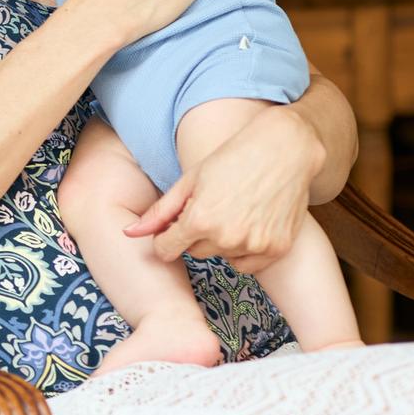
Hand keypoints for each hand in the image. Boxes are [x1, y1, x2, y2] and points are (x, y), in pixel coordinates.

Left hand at [123, 106, 323, 272]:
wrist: (284, 149)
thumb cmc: (233, 157)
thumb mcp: (190, 180)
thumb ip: (159, 212)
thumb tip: (129, 233)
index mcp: (199, 220)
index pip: (166, 249)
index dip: (167, 238)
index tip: (175, 227)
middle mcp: (226, 238)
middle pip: (196, 252)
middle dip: (197, 234)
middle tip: (213, 206)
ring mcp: (254, 245)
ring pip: (223, 257)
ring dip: (223, 241)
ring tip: (235, 209)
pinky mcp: (276, 249)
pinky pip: (248, 265)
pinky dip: (245, 251)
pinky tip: (250, 223)